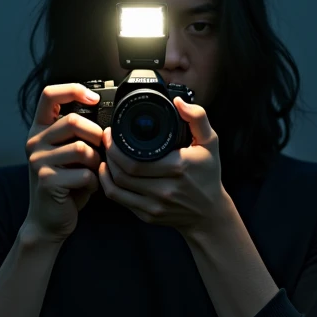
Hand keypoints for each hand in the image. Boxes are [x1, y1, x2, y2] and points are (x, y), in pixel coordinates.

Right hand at [22, 83, 105, 244]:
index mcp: (39, 130)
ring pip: (81, 148)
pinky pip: (84, 172)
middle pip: (74, 121)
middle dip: (96, 136)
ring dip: (96, 162)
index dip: (74, 90)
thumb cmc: (65, 185)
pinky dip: (93, 182)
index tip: (94, 98)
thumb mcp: (68, 154)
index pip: (49, 94)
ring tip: (93, 172)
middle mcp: (34, 142)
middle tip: (100, 151)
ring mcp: (38, 161)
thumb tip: (107, 122)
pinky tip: (87, 187)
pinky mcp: (47, 180)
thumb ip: (78, 135)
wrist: (48, 220)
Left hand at [98, 97, 229, 233]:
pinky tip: (108, 173)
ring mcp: (155, 205)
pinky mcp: (147, 215)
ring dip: (106, 169)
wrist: (209, 213)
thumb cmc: (208, 176)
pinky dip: (109, 185)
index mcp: (178, 168)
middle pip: (123, 172)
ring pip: (117, 186)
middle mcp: (165, 189)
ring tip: (107, 155)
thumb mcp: (210, 143)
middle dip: (109, 154)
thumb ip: (198, 118)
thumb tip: (179, 102)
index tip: (112, 132)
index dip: (117, 146)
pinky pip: (119, 199)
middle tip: (107, 140)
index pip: (135, 159)